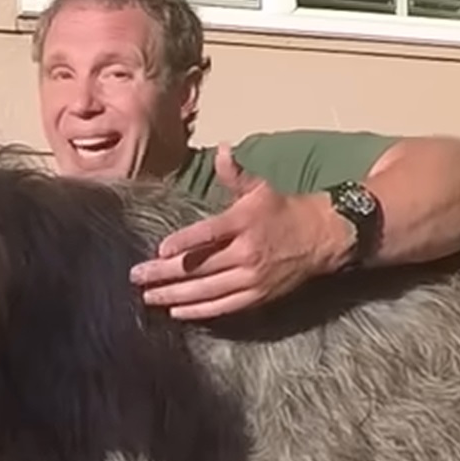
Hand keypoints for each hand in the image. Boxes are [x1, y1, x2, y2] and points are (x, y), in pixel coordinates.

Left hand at [129, 144, 351, 320]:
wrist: (323, 237)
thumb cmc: (283, 210)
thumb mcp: (259, 188)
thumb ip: (234, 173)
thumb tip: (222, 149)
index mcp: (243, 222)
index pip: (209, 233)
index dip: (184, 242)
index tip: (160, 249)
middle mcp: (246, 251)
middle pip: (200, 266)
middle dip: (165, 273)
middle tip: (137, 277)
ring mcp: (252, 277)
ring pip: (207, 290)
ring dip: (175, 295)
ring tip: (148, 298)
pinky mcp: (257, 296)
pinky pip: (223, 307)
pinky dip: (198, 311)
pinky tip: (176, 311)